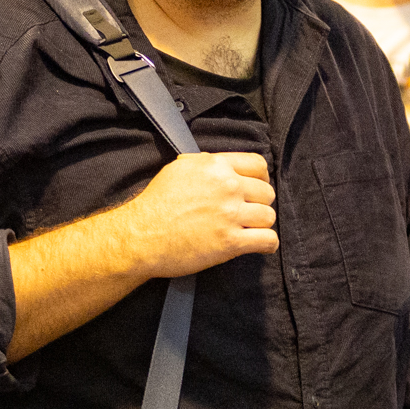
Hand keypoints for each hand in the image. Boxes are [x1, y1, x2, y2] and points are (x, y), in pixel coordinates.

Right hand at [120, 152, 276, 276]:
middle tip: (247, 212)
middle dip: (259, 202)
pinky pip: (267, 240)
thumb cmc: (155, 204)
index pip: (258, 165)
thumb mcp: (178, 169)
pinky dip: (267, 243)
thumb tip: (221, 165)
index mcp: (216, 166)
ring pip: (268, 215)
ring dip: (261, 223)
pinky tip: (259, 244)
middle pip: (266, 192)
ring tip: (249, 229)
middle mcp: (227, 187)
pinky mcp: (230, 242)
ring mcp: (230, 214)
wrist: (140, 235)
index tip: (256, 188)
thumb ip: (205, 164)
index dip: (261, 178)